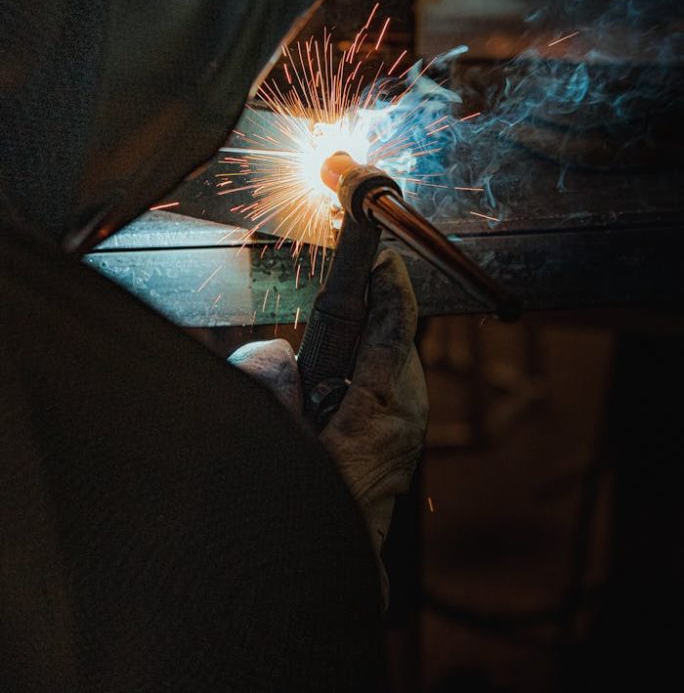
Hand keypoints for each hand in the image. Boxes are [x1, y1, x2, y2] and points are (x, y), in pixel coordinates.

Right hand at [227, 250, 427, 604]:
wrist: (327, 574)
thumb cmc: (302, 511)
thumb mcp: (270, 441)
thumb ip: (266, 383)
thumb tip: (276, 354)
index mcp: (383, 407)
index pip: (394, 321)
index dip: (386, 279)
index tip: (376, 250)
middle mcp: (405, 410)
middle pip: (391, 332)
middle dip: (362, 310)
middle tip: (333, 291)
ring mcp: (406, 424)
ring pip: (384, 356)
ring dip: (355, 344)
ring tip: (316, 362)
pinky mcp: (398, 434)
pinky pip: (379, 380)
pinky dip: (355, 370)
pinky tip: (320, 393)